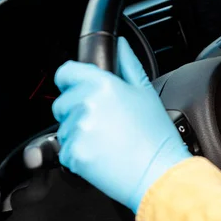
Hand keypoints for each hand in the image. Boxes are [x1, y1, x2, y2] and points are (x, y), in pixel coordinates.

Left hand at [52, 37, 190, 212]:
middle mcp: (86, 104)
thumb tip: (120, 45)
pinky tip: (102, 155)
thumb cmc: (156, 136)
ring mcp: (78, 130)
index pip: (66, 72)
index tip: (76, 88)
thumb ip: (128, 64)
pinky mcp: (73, 154)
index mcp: (103, 85)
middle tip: (104, 123)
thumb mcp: (146, 93)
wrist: (158, 174)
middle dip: (76, 111)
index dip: (70, 80)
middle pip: (62, 102)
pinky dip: (79, 155)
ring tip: (107, 141)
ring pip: (64, 128)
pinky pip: (65, 151)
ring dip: (78, 133)